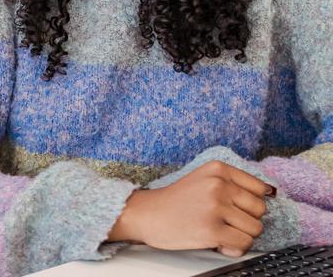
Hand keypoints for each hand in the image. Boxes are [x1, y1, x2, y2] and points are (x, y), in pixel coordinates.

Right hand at [109, 160, 275, 256]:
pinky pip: (243, 244)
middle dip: (246, 221)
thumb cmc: (175, 201)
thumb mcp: (203, 179)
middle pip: (260, 210)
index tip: (236, 209)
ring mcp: (215, 207)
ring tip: (218, 232)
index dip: (250, 205)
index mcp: (218, 169)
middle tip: (224, 222)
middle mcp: (218, 184)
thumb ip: (232, 183)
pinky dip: (233, 248)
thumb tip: (272, 192)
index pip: (260, 189)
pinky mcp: (212, 229)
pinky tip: (217, 243)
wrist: (145, 214)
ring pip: (255, 229)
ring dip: (239, 236)